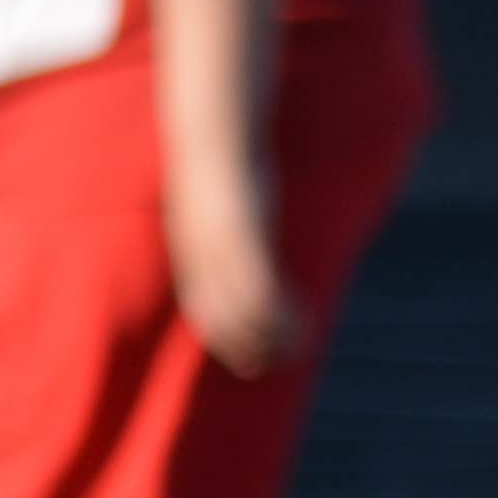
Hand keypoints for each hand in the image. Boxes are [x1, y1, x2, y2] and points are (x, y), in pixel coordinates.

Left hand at [166, 163, 308, 375]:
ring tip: (303, 346)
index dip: (225, 338)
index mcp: (192, 250)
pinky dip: (282, 314)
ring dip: (275, 336)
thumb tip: (241, 235)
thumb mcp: (219, 201)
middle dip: (251, 347)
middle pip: (223, 318)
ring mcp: (222, 249)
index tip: (250, 358)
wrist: (215, 134)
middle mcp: (202, 256)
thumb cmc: (222, 166)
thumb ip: (227, 225)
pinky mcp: (244, 239)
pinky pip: (262, 290)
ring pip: (246, 312)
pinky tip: (305, 321)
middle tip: (280, 363)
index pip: (203, 308)